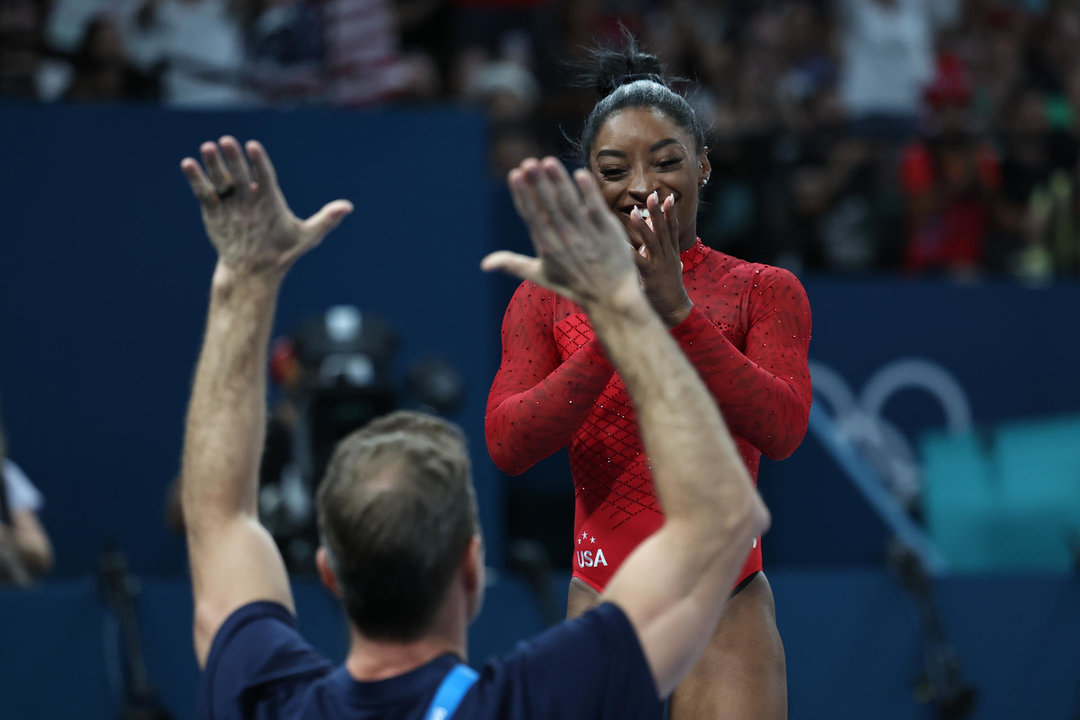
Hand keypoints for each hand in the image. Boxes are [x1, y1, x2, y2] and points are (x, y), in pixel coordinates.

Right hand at [180, 137, 352, 279]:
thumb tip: (348, 207)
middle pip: (240, 172)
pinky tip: (188, 164)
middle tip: (228, 142)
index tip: (253, 147)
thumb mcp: (307, 237)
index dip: (259, 161)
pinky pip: (204, 192)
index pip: (265, 174)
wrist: (255, 271)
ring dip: (213, 163)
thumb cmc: (282, 252)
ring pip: (221, 178)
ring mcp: (230, 200)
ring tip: (207, 147)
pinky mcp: (214, 209)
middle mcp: (249, 194)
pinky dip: (196, 179)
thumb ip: (325, 220)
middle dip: (234, 158)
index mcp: (269, 196)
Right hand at [482, 157, 639, 311]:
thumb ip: (513, 264)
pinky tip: (580, 174)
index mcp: (546, 246)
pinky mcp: (607, 231)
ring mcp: (585, 234)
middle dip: (537, 184)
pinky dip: (588, 192)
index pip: (531, 215)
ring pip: (569, 204)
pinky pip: (595, 208)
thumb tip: (484, 264)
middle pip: (547, 206)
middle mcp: (563, 238)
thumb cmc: (574, 285)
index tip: (514, 174)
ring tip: (548, 162)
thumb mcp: (541, 275)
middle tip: (528, 162)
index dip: (522, 194)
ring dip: (558, 182)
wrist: (610, 298)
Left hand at [625, 190, 691, 325]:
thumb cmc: (668, 286)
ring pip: (652, 243)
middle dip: (658, 213)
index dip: (670, 213)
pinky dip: (630, 252)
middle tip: (652, 196)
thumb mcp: (669, 265)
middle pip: (664, 230)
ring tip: (633, 213)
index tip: (668, 196)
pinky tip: (620, 244)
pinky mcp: (650, 277)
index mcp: (672, 252)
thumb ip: (663, 247)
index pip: (673, 229)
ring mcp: (659, 266)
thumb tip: (659, 231)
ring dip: (643, 227)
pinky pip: (639, 263)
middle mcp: (667, 256)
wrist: (675, 309)